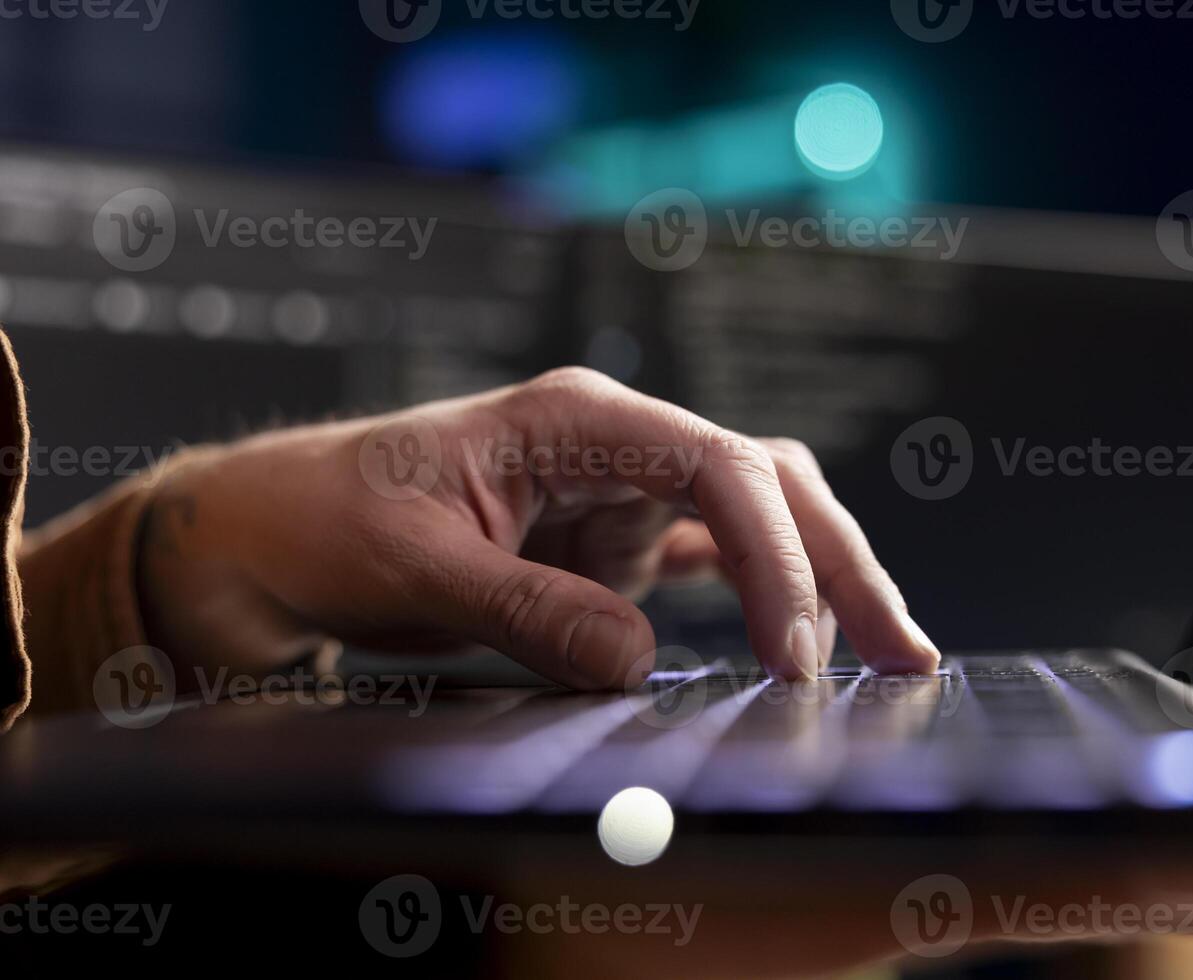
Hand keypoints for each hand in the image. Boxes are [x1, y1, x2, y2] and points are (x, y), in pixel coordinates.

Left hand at [138, 367, 940, 688]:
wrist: (270, 539)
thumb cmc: (326, 516)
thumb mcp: (414, 562)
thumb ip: (526, 609)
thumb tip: (636, 658)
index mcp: (579, 419)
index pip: (721, 469)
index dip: (775, 557)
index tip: (795, 648)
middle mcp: (616, 448)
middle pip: (766, 487)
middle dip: (840, 562)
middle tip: (901, 647)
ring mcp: (617, 499)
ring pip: (754, 524)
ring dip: (816, 583)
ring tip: (876, 653)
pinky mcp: (607, 548)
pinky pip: (708, 565)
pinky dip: (760, 601)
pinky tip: (799, 646)